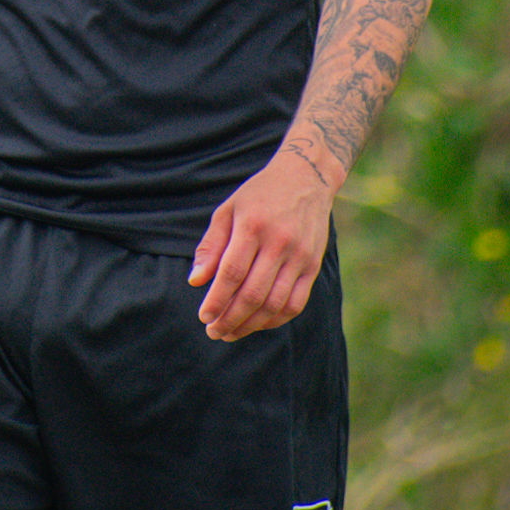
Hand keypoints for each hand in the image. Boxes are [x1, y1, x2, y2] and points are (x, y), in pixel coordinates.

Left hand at [188, 148, 334, 339]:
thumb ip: (211, 245)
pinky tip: (258, 323)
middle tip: (214, 331)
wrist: (306, 177)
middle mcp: (279, 242)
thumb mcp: (228, 210)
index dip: (217, 300)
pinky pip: (296, 303)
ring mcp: (300, 256)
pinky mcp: (313, 265)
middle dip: (230, 318)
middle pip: (253, 293)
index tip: (204, 316)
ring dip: (251, 325)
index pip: (232, 273)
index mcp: (253, 226)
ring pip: (274, 304)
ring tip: (231, 332)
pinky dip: (275, 319)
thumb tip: (196, 281)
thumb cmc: (259, 194)